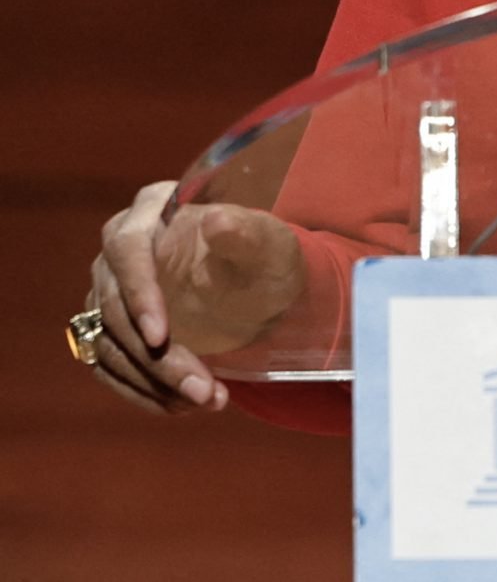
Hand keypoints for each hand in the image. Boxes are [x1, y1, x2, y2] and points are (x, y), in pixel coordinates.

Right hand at [83, 182, 305, 414]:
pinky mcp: (109, 327)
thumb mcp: (269, 243)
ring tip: (204, 400)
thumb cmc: (266, 254)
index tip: (160, 337)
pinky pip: (109, 365)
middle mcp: (119, 248)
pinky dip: (142, 390)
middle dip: (157, 357)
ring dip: (153, 381)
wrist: (263, 284)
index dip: (138, 294)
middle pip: (115, 308)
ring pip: (110, 344)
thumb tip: (216, 220)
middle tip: (201, 389)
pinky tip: (179, 404)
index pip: (127, 249)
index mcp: (152, 210)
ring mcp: (108, 289)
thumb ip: (246, 233)